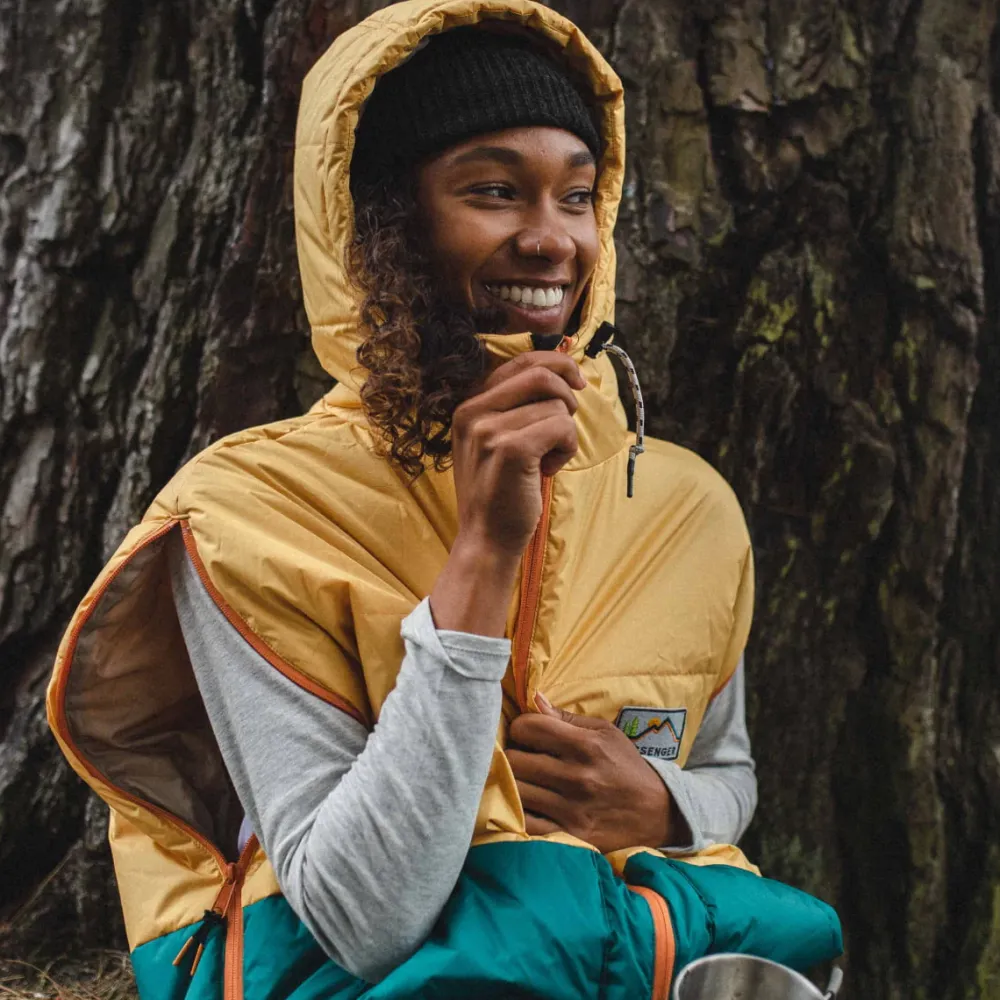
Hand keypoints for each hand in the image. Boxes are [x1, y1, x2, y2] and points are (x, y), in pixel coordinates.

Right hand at [450, 351, 584, 554]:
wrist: (485, 540)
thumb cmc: (499, 491)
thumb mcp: (493, 441)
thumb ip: (513, 406)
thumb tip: (562, 372)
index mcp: (468, 404)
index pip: (520, 360)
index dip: (557, 363)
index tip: (576, 383)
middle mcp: (472, 411)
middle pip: (540, 374)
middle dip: (567, 395)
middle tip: (565, 426)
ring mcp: (488, 430)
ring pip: (556, 405)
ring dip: (564, 434)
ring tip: (546, 460)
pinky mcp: (511, 449)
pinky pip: (562, 427)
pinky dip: (566, 448)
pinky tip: (548, 469)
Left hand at [505, 693, 683, 853]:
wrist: (658, 813)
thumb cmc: (626, 766)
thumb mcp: (605, 732)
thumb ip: (567, 718)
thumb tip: (535, 699)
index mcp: (585, 745)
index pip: (527, 727)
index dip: (520, 728)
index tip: (526, 735)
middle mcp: (577, 777)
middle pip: (514, 760)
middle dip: (513, 756)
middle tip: (523, 759)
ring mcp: (572, 810)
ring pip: (515, 791)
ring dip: (514, 784)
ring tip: (524, 781)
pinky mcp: (571, 836)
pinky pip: (526, 824)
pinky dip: (519, 813)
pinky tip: (527, 805)